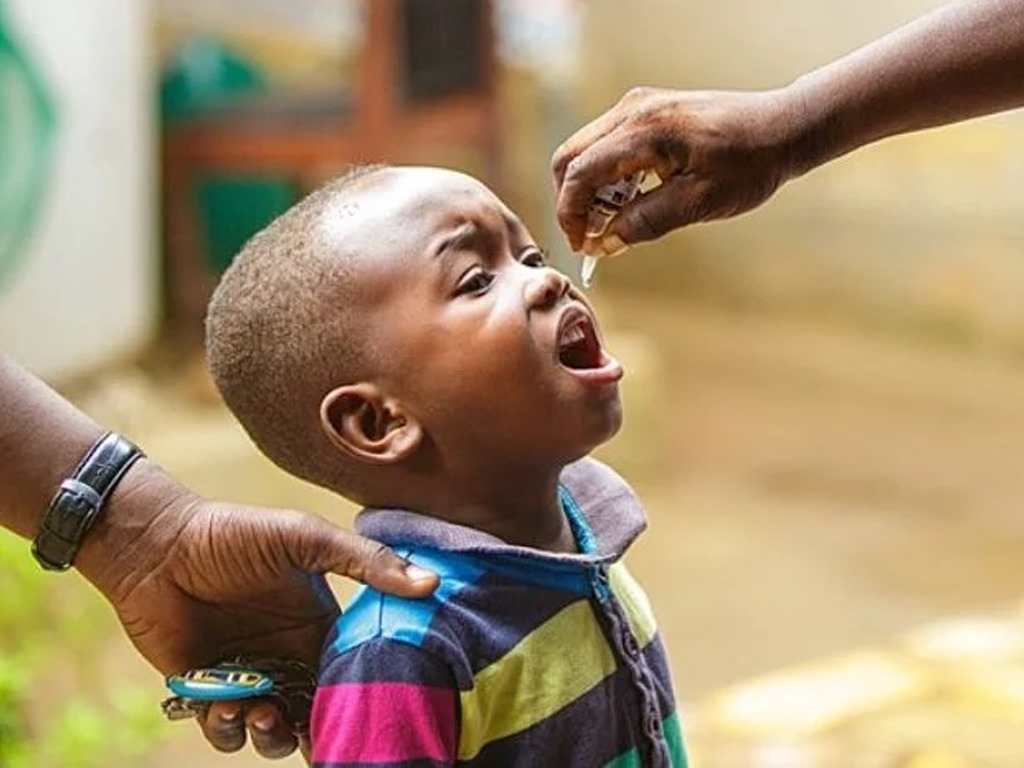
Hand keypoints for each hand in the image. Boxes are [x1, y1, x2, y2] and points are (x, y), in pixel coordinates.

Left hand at [77, 460, 437, 759]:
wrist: (155, 545)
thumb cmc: (233, 534)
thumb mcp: (306, 539)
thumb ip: (366, 563)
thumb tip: (431, 584)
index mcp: (319, 624)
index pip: (352, 671)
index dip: (364, 695)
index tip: (377, 714)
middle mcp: (288, 655)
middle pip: (316, 711)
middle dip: (316, 729)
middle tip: (309, 729)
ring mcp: (249, 675)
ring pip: (273, 732)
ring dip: (270, 734)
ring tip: (258, 713)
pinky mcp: (206, 691)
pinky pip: (225, 732)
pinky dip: (227, 729)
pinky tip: (223, 703)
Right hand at [552, 86, 805, 254]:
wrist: (782, 128)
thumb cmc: (749, 164)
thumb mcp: (699, 203)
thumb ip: (646, 222)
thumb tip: (604, 243)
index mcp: (645, 130)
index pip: (580, 172)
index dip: (570, 214)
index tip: (581, 247)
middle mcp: (633, 110)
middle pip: (570, 158)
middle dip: (572, 203)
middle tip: (592, 240)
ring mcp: (636, 107)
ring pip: (584, 152)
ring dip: (588, 192)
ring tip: (614, 225)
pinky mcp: (645, 112)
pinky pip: (605, 147)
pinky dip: (605, 178)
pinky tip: (628, 203)